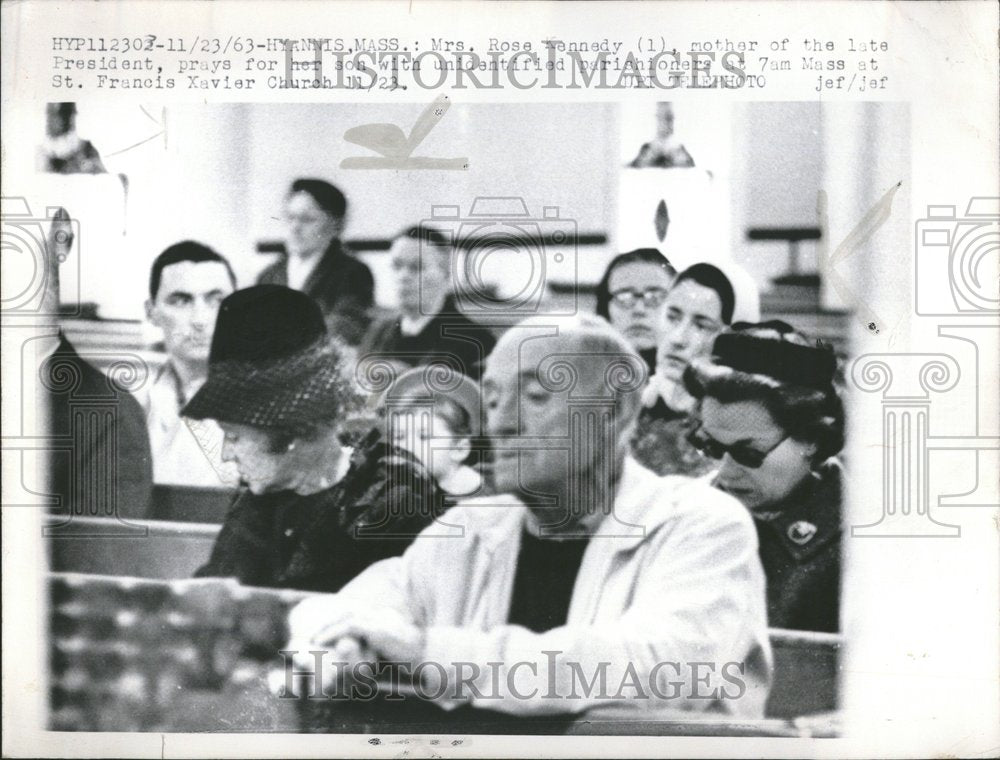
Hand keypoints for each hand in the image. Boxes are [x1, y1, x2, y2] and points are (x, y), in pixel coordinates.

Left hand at [310, 606, 426, 664]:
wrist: (429, 656)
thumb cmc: (414, 657)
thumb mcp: (394, 649)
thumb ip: (380, 647)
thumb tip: (367, 660)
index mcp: (385, 617)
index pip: (358, 614)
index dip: (340, 621)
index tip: (328, 631)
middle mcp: (381, 615)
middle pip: (349, 613)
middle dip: (330, 623)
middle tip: (315, 635)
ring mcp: (380, 620)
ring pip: (346, 618)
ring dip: (328, 628)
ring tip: (314, 639)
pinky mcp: (377, 629)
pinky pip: (349, 627)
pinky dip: (333, 633)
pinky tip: (321, 642)